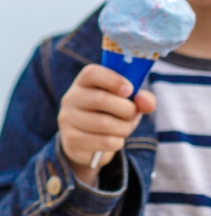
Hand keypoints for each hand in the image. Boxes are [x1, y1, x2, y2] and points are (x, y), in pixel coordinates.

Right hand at [57, 64, 155, 184]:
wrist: (88, 142)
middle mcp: (71, 97)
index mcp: (83, 82)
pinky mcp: (71, 139)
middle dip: (126, 110)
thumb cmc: (110, 114)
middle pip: (101, 99)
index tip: (130, 90)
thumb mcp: (127, 102)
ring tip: (124, 128)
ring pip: (104, 123)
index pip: (92, 73)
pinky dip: (117, 142)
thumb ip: (142, 99)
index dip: (113, 79)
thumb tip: (148, 104)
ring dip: (124, 128)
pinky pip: (104, 141)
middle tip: (132, 115)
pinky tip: (114, 140)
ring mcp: (68, 118)